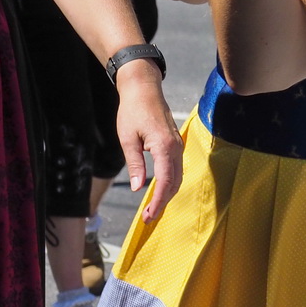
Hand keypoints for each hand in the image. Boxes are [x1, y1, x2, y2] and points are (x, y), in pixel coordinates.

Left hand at [113, 62, 182, 220]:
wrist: (144, 89)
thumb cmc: (133, 111)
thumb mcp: (127, 139)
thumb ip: (134, 164)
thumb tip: (138, 188)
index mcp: (164, 146)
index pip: (165, 180)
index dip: (158, 201)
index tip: (148, 216)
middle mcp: (176, 146)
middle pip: (175, 181)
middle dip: (163, 201)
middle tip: (148, 218)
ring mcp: (178, 144)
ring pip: (178, 175)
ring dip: (167, 193)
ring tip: (152, 209)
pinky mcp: (175, 143)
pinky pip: (176, 167)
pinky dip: (170, 182)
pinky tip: (160, 190)